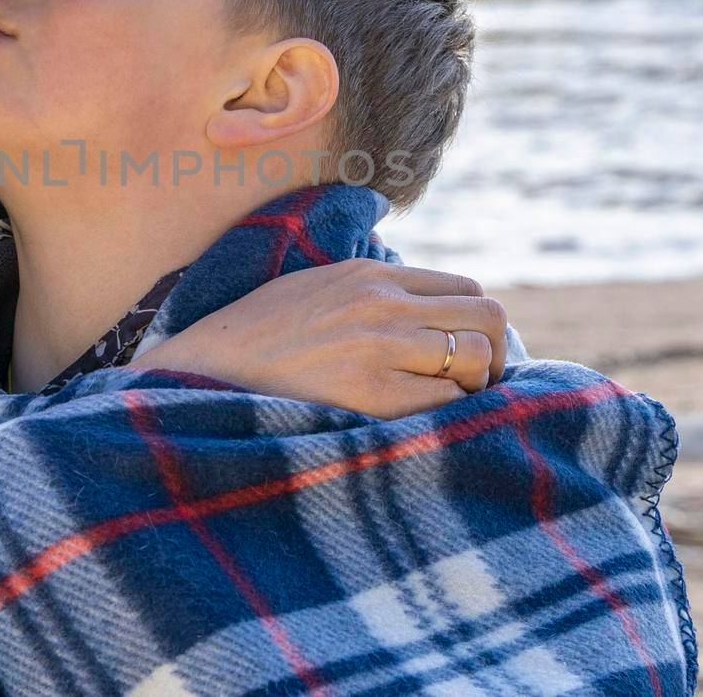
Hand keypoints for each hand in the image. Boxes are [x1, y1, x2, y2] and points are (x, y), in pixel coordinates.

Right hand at [125, 258, 507, 418]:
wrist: (206, 372)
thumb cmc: (258, 339)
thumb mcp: (315, 287)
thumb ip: (370, 290)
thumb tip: (427, 311)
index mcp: (371, 276)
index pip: (465, 291)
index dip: (477, 327)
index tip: (467, 356)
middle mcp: (383, 306)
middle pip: (488, 318)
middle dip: (496, 356)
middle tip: (475, 387)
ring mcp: (379, 350)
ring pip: (476, 361)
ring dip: (474, 390)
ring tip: (447, 409)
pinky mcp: (370, 398)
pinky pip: (444, 404)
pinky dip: (446, 417)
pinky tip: (421, 427)